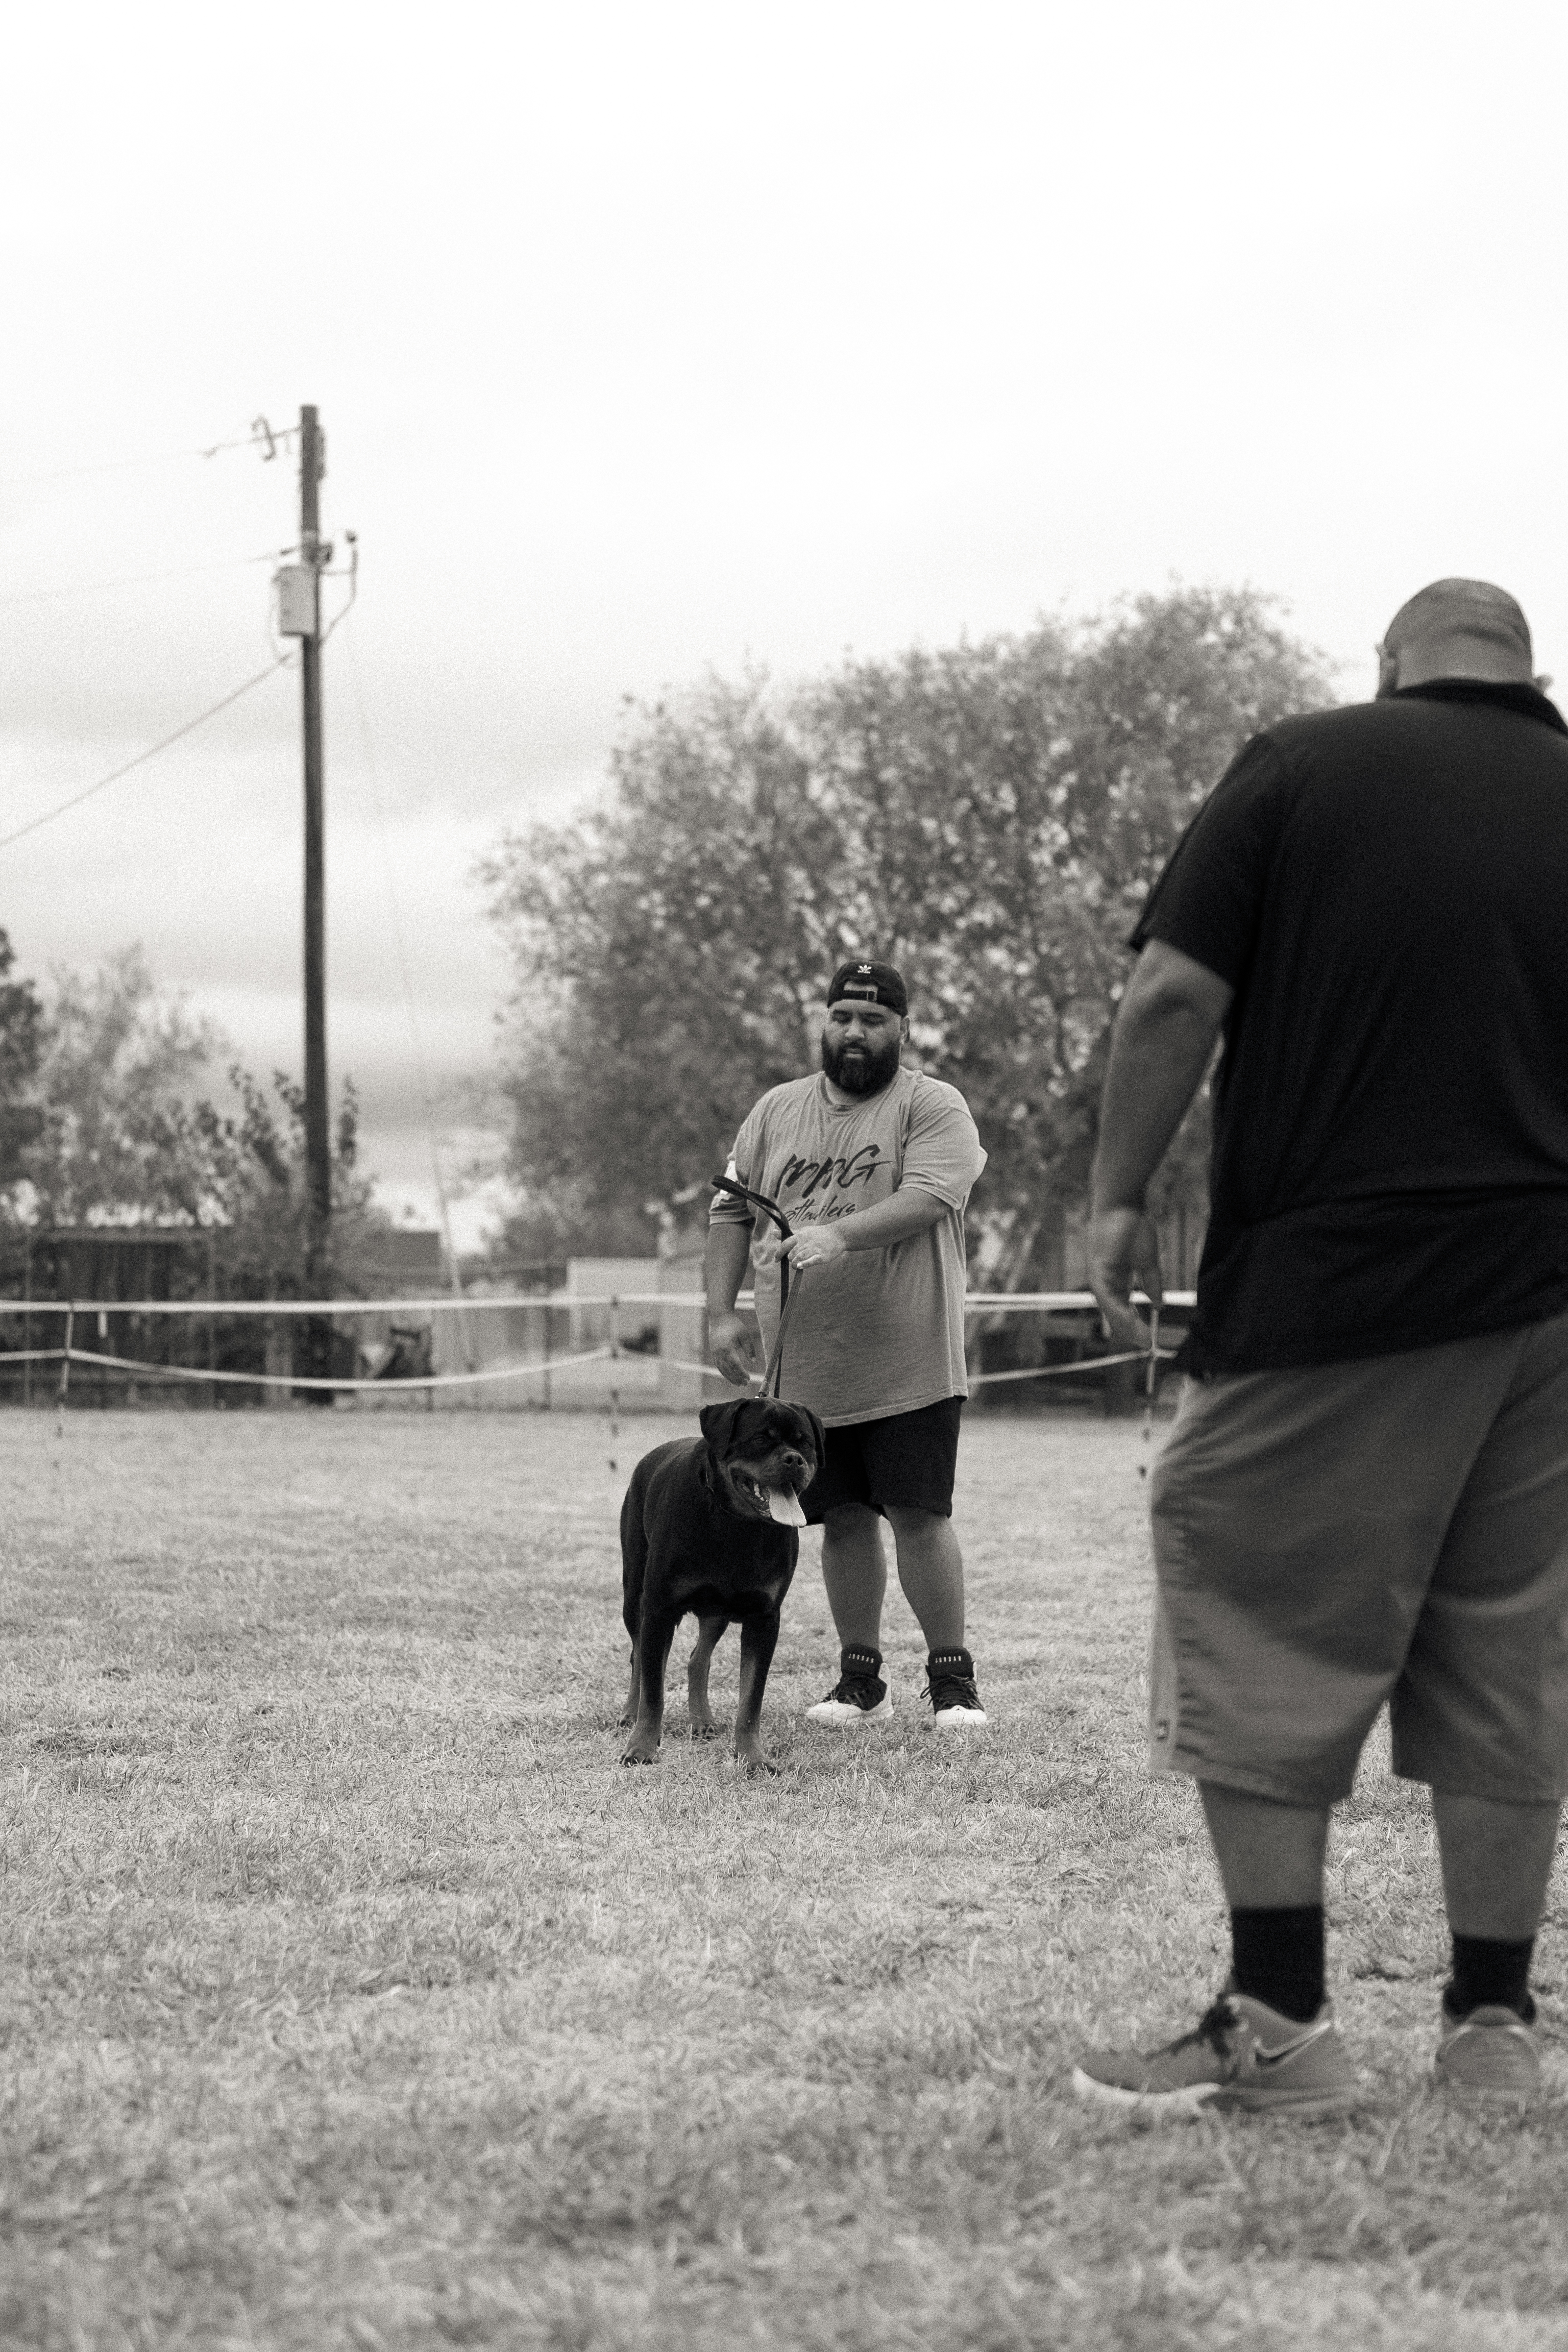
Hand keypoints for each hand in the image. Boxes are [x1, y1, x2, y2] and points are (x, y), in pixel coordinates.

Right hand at [709, 1308, 761, 1388]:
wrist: (719, 1317)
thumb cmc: (734, 1324)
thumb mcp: (745, 1335)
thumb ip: (749, 1350)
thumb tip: (755, 1363)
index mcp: (727, 1347)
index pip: (735, 1365)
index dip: (742, 1373)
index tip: (749, 1378)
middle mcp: (719, 1352)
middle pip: (728, 1369)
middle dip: (737, 1378)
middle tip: (745, 1384)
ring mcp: (715, 1353)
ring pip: (722, 1369)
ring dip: (730, 1377)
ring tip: (738, 1383)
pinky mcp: (713, 1353)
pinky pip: (719, 1366)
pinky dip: (725, 1372)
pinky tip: (731, 1376)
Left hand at [781, 1223, 848, 1271]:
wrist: (837, 1234)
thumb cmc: (818, 1234)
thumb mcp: (803, 1231)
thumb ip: (789, 1234)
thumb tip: (773, 1232)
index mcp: (800, 1235)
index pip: (784, 1244)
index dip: (778, 1253)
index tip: (776, 1259)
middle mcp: (805, 1242)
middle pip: (791, 1254)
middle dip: (790, 1260)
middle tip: (793, 1261)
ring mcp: (813, 1248)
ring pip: (798, 1258)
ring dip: (795, 1264)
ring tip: (797, 1266)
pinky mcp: (821, 1255)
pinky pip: (811, 1261)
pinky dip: (804, 1264)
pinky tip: (800, 1266)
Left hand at [1087, 1206, 1163, 1354]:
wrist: (1123, 1202)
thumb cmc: (1134, 1225)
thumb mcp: (1148, 1261)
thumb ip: (1152, 1283)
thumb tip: (1159, 1304)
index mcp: (1115, 1279)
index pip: (1123, 1308)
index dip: (1135, 1323)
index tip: (1148, 1338)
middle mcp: (1105, 1281)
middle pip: (1116, 1313)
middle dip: (1131, 1330)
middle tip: (1146, 1345)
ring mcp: (1099, 1277)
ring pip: (1112, 1310)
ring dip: (1128, 1327)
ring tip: (1143, 1341)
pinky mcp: (1097, 1271)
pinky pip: (1109, 1298)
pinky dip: (1121, 1312)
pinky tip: (1133, 1322)